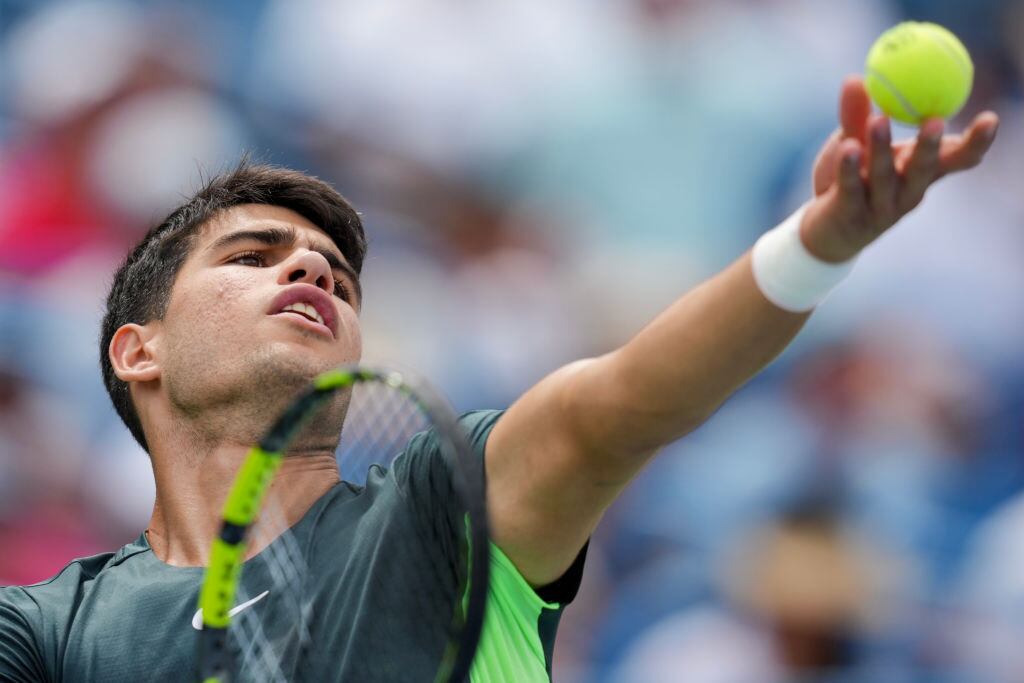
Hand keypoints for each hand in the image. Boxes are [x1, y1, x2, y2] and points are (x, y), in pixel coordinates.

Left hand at [799, 75, 999, 262]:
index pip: (957, 159)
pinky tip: (846, 148)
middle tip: (935, 121)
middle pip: (925, 170)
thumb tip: (855, 77)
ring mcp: (880, 208)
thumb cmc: (849, 181)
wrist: (824, 231)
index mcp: (920, 171)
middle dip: (932, 147)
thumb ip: (855, 116)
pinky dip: (849, 168)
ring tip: (879, 120)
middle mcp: (907, 192)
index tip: (990, 118)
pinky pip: (851, 189)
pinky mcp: (851, 216)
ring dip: (882, 149)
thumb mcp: (852, 143)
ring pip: (885, 178)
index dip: (977, 143)